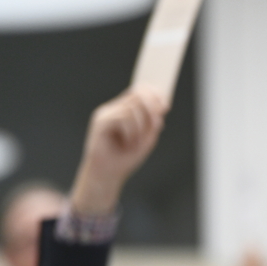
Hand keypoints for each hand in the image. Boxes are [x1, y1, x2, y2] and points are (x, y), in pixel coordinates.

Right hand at [70, 87, 170, 215]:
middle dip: (152, 109)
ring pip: (132, 108)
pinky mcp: (100, 121)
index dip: (155, 94)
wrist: (109, 175)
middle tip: (156, 125)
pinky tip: (128, 144)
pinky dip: (131, 132)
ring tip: (136, 142)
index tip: (166, 106)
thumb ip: (154, 122)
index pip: (140, 91)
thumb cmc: (126, 157)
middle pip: (137, 95)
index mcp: (125, 110)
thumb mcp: (147, 138)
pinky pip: (122, 118)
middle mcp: (114, 108)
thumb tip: (163, 106)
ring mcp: (106, 114)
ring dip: (141, 127)